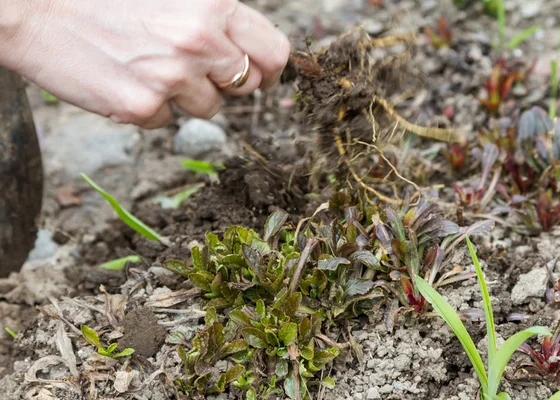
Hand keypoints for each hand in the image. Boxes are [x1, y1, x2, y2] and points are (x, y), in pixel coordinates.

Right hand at [1, 0, 289, 127]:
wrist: (35, 8)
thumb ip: (213, 17)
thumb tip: (246, 48)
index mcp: (213, 6)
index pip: (273, 51)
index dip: (271, 68)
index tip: (263, 75)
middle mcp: (199, 43)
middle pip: (245, 84)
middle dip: (227, 81)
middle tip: (195, 69)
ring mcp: (172, 78)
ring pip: (209, 108)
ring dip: (188, 95)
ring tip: (149, 65)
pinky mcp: (143, 107)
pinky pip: (168, 120)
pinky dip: (152, 107)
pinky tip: (125, 79)